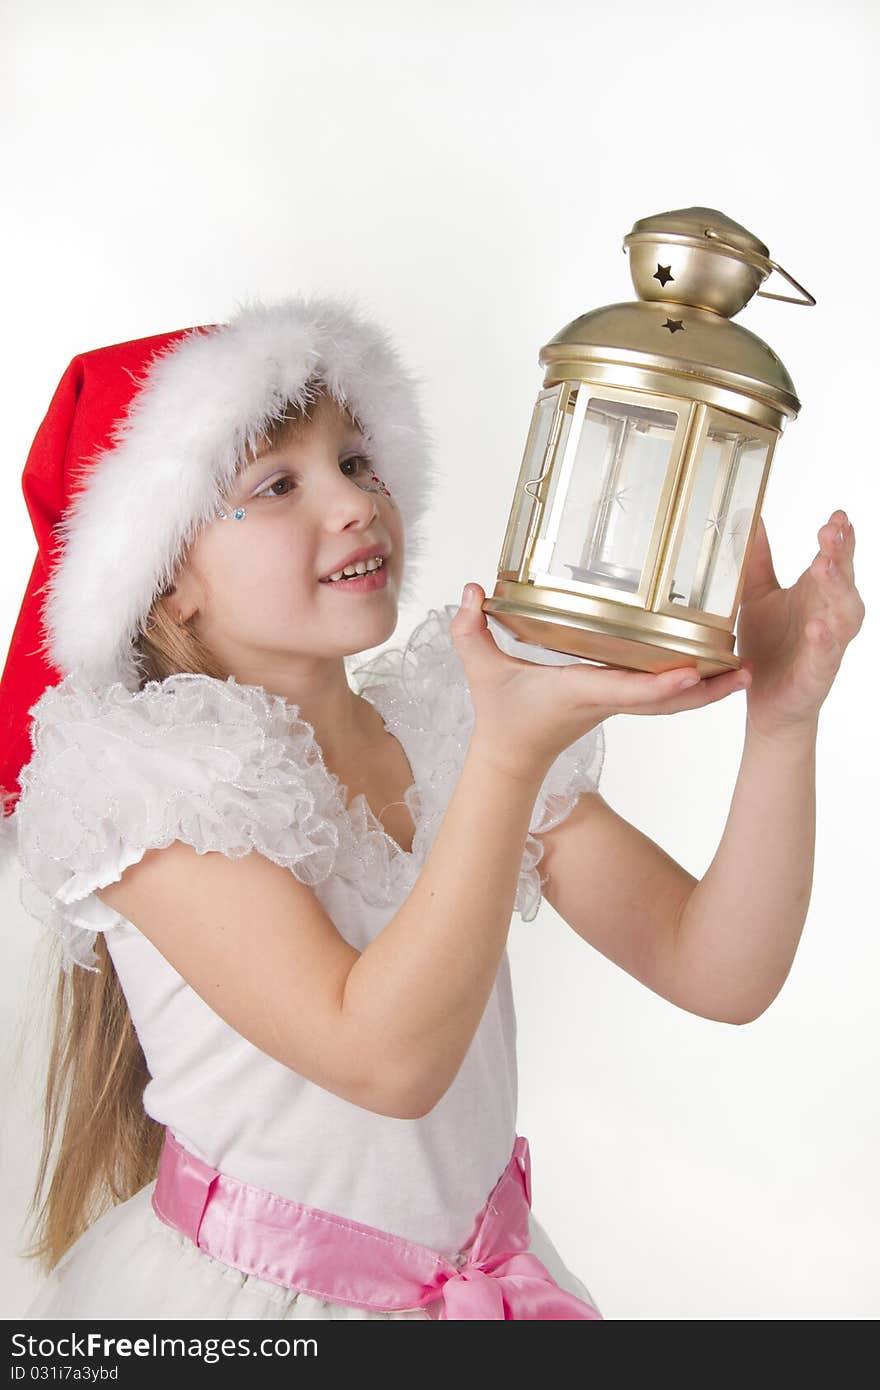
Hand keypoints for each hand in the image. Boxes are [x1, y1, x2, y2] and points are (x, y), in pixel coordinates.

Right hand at [450, 582, 750, 778]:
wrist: (511, 758)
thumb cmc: (501, 716)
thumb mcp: (481, 671)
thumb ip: (471, 632)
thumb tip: (471, 591)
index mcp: (579, 692)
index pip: (626, 689)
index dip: (659, 684)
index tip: (690, 673)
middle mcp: (606, 701)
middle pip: (667, 700)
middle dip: (707, 690)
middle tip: (746, 673)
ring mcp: (616, 706)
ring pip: (672, 702)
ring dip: (710, 692)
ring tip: (747, 672)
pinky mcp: (619, 704)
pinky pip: (663, 697)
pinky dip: (692, 687)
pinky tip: (716, 669)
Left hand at [735, 510, 864, 740]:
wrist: (765, 699)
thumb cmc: (767, 644)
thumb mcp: (756, 595)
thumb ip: (756, 560)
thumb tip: (751, 518)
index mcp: (816, 592)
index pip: (835, 558)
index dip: (839, 537)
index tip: (837, 516)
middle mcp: (828, 613)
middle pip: (843, 579)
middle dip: (839, 555)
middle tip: (830, 533)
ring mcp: (828, 642)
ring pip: (844, 612)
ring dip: (837, 588)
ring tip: (824, 567)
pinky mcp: (818, 671)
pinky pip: (826, 653)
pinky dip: (824, 639)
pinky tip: (817, 626)